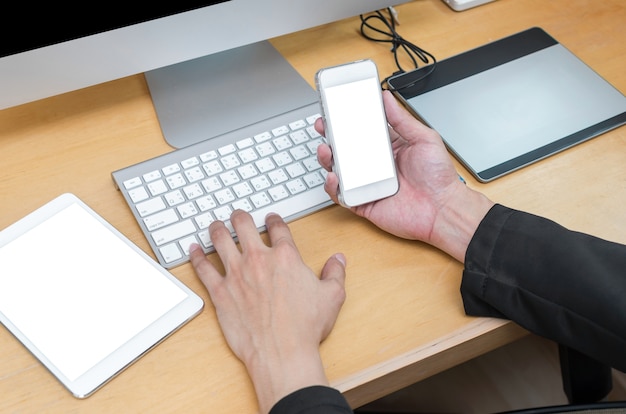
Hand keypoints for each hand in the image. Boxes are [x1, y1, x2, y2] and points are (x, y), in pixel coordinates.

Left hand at [189, 210, 346, 413]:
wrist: (282, 352)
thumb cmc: (305, 326)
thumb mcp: (332, 296)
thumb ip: (335, 273)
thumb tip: (338, 259)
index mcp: (285, 256)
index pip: (277, 228)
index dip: (274, 220)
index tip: (271, 219)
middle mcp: (258, 259)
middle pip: (243, 226)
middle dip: (240, 217)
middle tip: (238, 215)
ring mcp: (236, 274)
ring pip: (220, 240)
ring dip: (217, 229)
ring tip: (214, 225)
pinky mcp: (220, 292)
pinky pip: (203, 268)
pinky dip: (196, 257)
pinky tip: (192, 250)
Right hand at [316, 90, 493, 260]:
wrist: (444, 210)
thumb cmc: (439, 178)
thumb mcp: (424, 138)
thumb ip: (402, 119)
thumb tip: (386, 99)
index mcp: (389, 148)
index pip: (363, 131)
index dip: (348, 121)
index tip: (337, 109)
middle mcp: (376, 166)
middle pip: (346, 149)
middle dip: (331, 136)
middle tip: (323, 125)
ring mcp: (368, 184)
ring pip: (340, 170)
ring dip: (328, 159)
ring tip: (326, 149)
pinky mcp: (364, 203)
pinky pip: (342, 195)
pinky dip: (333, 187)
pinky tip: (334, 176)